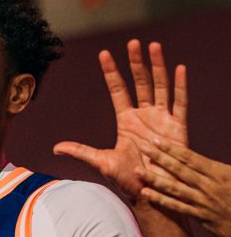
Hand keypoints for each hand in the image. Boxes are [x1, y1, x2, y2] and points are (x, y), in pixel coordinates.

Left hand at [54, 40, 187, 202]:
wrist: (152, 194)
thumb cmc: (129, 180)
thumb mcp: (103, 162)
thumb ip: (82, 152)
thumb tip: (56, 148)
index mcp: (126, 121)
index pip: (117, 90)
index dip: (111, 72)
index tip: (104, 54)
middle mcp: (144, 116)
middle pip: (140, 82)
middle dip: (136, 62)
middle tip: (133, 42)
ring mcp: (161, 119)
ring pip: (160, 86)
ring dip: (157, 66)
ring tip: (154, 46)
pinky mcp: (177, 127)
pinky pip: (180, 102)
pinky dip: (180, 86)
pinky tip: (179, 68)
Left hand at [140, 141, 230, 236]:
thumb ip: (217, 169)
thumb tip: (200, 161)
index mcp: (218, 172)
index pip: (191, 158)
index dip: (172, 149)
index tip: (156, 140)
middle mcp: (209, 185)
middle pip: (180, 169)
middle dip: (159, 158)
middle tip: (142, 147)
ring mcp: (204, 201)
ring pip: (175, 188)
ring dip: (155, 179)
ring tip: (137, 171)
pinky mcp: (202, 216)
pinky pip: (178, 207)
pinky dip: (161, 201)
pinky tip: (147, 195)